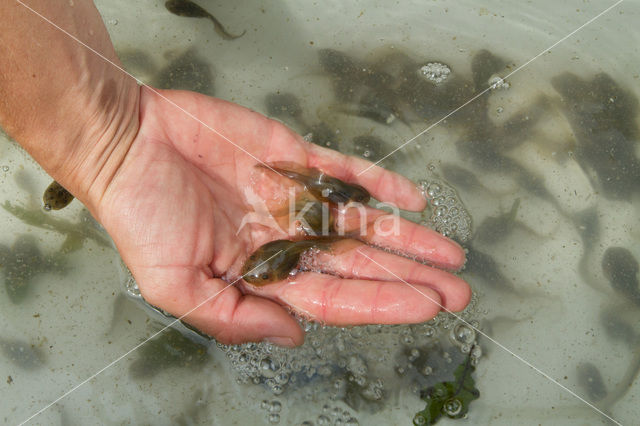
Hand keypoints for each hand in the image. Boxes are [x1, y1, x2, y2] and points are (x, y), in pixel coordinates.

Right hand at [95, 86, 469, 346]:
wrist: (128, 144)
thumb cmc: (141, 215)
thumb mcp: (177, 286)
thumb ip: (236, 318)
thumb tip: (292, 337)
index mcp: (263, 273)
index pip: (335, 296)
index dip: (382, 303)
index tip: (427, 307)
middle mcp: (287, 238)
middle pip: (360, 264)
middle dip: (410, 277)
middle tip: (457, 289)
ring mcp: (294, 197)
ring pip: (362, 222)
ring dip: (407, 237)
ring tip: (450, 252)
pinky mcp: (295, 157)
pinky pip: (346, 172)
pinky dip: (379, 186)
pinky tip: (412, 201)